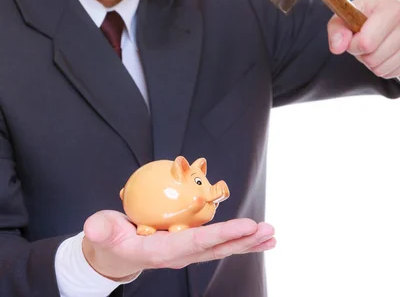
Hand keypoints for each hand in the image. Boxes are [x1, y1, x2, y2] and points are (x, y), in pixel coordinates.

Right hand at [82, 210, 275, 280]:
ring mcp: (186, 252)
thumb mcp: (101, 232)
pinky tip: (257, 236)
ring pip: (221, 248)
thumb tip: (94, 226)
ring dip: (247, 242)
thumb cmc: (108, 239)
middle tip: (266, 230)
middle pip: (215, 249)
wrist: (113, 253)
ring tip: (270, 235)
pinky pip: (217, 243)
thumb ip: (101, 229)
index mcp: (160, 252)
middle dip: (242, 240)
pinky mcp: (189, 245)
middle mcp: (179, 255)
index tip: (244, 226)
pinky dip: (239, 239)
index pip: (195, 243)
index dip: (221, 235)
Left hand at [327, 0, 399, 77]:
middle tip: (364, 40)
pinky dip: (381, 66)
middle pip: (372, 59)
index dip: (353, 44)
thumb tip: (337, 47)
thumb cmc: (370, 12)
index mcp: (391, 11)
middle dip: (361, 53)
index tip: (353, 36)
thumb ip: (337, 28)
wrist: (392, 11)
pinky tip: (382, 52)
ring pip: (380, 69)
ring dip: (370, 61)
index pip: (366, 42)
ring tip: (374, 45)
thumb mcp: (349, 12)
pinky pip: (389, 73)